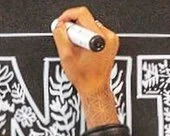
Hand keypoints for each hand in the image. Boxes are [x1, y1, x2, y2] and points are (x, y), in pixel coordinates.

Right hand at [52, 7, 119, 126]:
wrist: (95, 88)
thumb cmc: (84, 77)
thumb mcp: (66, 56)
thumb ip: (61, 36)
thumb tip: (59, 25)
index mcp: (98, 38)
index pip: (81, 14)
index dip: (67, 18)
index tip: (60, 25)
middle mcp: (108, 36)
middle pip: (85, 19)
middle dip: (73, 28)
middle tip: (67, 41)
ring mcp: (111, 39)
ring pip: (89, 26)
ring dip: (79, 34)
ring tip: (76, 50)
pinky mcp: (111, 42)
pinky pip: (95, 33)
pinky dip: (86, 38)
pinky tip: (83, 51)